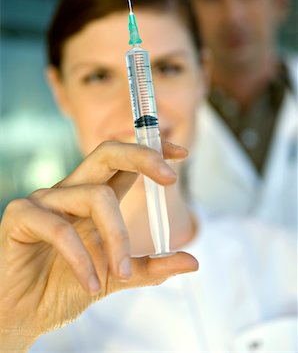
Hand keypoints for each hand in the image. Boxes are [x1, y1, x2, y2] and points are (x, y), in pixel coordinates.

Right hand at [0, 141, 197, 350]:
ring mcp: (45, 200)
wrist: (21, 315)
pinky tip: (89, 283)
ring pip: (95, 197)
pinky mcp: (21, 216)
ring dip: (116, 239)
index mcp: (91, 198)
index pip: (123, 164)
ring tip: (120, 274)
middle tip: (171, 177)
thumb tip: (193, 261)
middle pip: (107, 153)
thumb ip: (149, 267)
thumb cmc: (64, 288)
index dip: (151, 152)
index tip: (181, 153)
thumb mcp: (115, 277)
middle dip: (142, 157)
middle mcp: (70, 191)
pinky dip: (81, 259)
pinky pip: (61, 229)